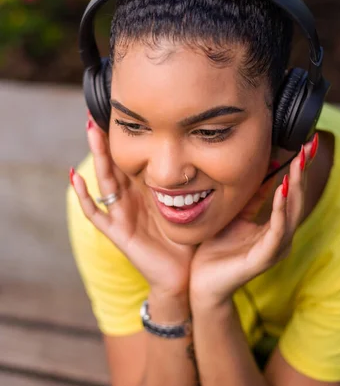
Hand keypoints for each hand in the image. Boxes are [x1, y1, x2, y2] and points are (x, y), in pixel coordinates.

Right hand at [69, 114, 194, 296]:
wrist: (184, 275)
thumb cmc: (189, 238)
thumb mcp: (194, 203)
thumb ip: (199, 181)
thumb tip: (217, 152)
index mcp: (148, 190)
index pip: (135, 158)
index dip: (130, 138)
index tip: (128, 109)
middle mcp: (132, 199)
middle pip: (117, 163)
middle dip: (109, 139)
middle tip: (101, 110)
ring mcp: (122, 214)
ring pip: (105, 180)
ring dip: (98, 156)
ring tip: (91, 131)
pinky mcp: (118, 232)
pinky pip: (96, 214)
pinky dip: (84, 196)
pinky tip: (75, 178)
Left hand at [190, 138, 316, 306]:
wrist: (201, 283)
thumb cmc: (216, 251)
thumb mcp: (235, 216)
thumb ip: (251, 199)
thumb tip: (264, 170)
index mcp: (275, 228)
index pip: (292, 194)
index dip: (300, 170)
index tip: (307, 145)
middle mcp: (280, 237)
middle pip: (297, 200)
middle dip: (303, 172)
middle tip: (310, 146)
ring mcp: (274, 249)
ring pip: (292, 213)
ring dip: (295, 186)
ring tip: (298, 164)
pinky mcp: (264, 259)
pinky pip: (277, 230)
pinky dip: (281, 209)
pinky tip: (282, 190)